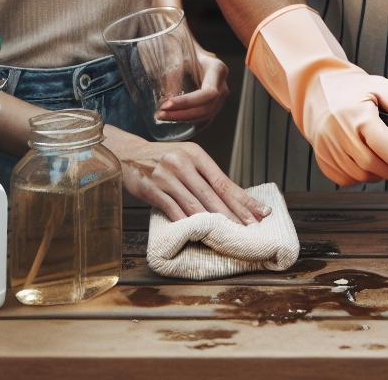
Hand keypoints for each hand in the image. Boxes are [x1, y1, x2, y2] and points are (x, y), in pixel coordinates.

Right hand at [106, 128, 269, 223]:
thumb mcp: (185, 158)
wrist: (127, 152)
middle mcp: (183, 164)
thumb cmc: (162, 158)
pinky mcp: (151, 189)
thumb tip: (230, 196)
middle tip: (250, 227)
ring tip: (228, 234)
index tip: (260, 211)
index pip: (225, 181)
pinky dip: (185, 222)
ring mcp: (167, 177)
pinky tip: (197, 232)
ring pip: (195, 204)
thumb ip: (204, 174)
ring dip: (213, 222)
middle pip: (213, 195)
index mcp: (196, 155)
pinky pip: (172, 209)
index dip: (243, 199)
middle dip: (234, 213)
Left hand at [157, 50, 228, 124]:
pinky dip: (189, 121)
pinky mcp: (213, 102)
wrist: (185, 43)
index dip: (188, 102)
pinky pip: (204, 117)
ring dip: (184, 119)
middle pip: (208, 108)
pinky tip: (174, 122)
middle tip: (160, 114)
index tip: (165, 105)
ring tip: (162, 116)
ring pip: (206, 115)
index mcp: (217, 69)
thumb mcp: (175, 56)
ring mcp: (220, 95)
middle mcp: (222, 84)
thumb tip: (168, 101)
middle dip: (183, 114)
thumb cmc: (179, 46)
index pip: (208, 93)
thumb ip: (173, 76)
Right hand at [247, 4, 387, 185]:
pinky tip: (366, 158)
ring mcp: (327, 150)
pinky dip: (362, 175)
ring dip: (380, 173)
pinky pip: (348, 180)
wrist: (316, 89)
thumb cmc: (353, 89)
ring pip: (362, 176)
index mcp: (358, 116)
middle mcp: (339, 135)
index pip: (387, 148)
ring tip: (385, 156)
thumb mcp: (386, 89)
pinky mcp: (322, 160)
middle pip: (375, 166)